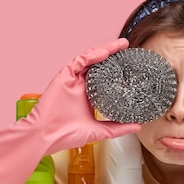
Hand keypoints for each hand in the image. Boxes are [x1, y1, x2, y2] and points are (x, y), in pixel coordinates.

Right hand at [0, 39, 140, 183]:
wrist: (45, 137)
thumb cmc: (67, 135)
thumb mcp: (99, 131)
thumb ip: (118, 128)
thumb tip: (138, 125)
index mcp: (88, 95)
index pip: (105, 76)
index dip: (117, 68)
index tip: (131, 64)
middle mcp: (80, 84)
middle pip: (98, 63)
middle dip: (113, 53)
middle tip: (126, 46)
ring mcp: (71, 79)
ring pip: (89, 58)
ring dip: (105, 49)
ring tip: (120, 45)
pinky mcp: (63, 76)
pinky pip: (79, 61)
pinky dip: (92, 55)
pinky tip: (104, 53)